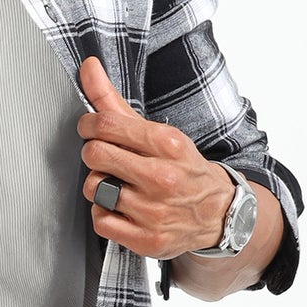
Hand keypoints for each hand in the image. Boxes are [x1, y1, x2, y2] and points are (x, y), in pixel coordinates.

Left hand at [75, 56, 236, 261]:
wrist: (219, 214)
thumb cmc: (183, 169)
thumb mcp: (159, 132)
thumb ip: (115, 101)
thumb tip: (88, 67)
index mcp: (167, 143)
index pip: (106, 125)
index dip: (88, 125)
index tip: (91, 129)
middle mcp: (161, 177)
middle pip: (94, 155)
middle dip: (94, 154)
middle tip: (107, 158)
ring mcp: (154, 211)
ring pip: (94, 189)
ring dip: (99, 186)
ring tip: (118, 185)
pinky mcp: (146, 239)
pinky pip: (100, 220)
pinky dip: (105, 214)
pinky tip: (122, 209)